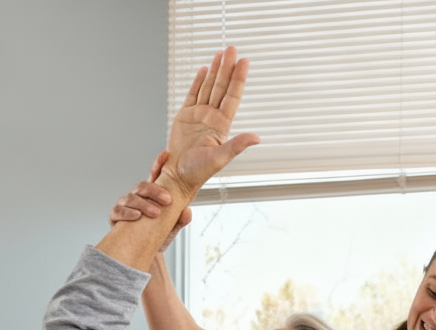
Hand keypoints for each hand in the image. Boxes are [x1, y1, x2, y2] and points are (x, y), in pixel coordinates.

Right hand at [109, 151, 191, 252]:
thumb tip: (187, 211)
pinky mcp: (115, 216)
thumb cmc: (157, 237)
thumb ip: (180, 220)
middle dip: (154, 191)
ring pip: (130, 198)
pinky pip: (118, 211)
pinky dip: (127, 213)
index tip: (166, 155)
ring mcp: (125, 206)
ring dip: (143, 204)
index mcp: (150, 196)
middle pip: (142, 186)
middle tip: (168, 200)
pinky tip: (136, 217)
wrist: (144, 254)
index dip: (158, 165)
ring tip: (155, 212)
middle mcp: (136, 197)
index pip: (154, 177)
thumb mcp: (172, 229)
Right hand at [160, 46, 259, 197]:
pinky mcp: (185, 116)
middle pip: (222, 87)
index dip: (238, 79)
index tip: (244, 62)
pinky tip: (205, 69)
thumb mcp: (220, 158)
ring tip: (221, 53)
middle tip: (232, 48)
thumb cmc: (198, 171)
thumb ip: (238, 145)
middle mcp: (212, 117)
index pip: (232, 96)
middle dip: (227, 67)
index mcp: (222, 126)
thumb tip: (257, 138)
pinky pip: (193, 94)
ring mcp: (199, 115)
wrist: (178, 175)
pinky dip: (199, 81)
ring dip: (215, 70)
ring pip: (209, 87)